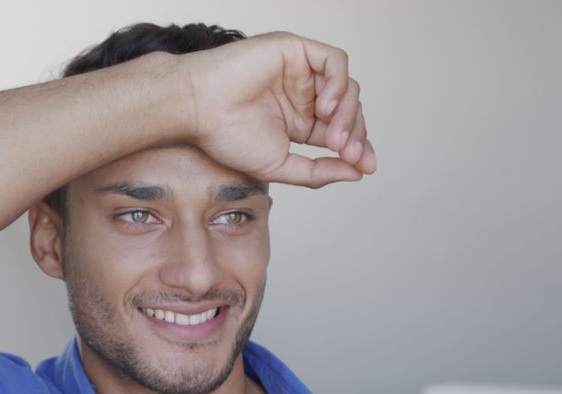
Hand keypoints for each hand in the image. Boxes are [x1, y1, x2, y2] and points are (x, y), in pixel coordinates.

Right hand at [184, 32, 375, 187]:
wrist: (198, 108)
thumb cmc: (226, 136)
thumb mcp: (279, 165)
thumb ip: (317, 172)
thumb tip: (357, 173)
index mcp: (297, 123)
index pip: (339, 132)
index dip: (357, 148)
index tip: (364, 167)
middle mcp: (301, 96)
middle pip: (349, 111)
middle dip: (355, 134)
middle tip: (348, 153)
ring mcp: (300, 72)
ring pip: (347, 88)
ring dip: (348, 114)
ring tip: (332, 137)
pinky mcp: (296, 51)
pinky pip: (335, 62)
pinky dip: (338, 85)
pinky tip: (324, 107)